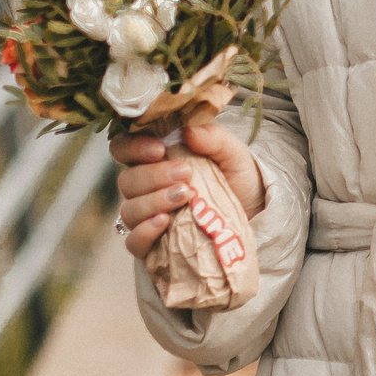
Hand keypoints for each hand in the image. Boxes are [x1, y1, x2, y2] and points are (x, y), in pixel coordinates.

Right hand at [110, 119, 265, 259]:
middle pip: (126, 180)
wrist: (252, 210)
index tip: (159, 150)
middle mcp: (144, 187)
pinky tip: (164, 222)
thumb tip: (188, 132)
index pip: (123, 148)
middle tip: (185, 173)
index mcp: (155, 159)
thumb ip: (213, 138)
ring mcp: (147, 216)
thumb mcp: (231, 152)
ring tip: (184, 196)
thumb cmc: (235, 175)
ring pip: (129, 210)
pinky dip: (144, 232)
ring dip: (153, 202)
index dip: (133, 147)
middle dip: (153, 176)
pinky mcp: (153, 244)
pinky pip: (133, 242)